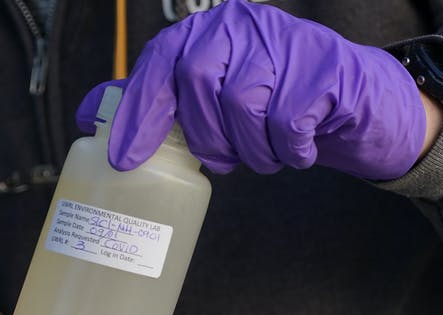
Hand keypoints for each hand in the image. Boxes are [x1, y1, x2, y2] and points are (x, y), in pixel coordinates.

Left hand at [77, 0, 425, 179]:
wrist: (350, 101)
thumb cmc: (271, 102)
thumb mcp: (209, 99)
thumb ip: (156, 101)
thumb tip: (91, 114)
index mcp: (207, 32)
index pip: (160, 64)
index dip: (139, 113)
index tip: (125, 160)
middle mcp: (241, 26)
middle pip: (199, 84)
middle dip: (207, 137)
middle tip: (224, 160)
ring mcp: (285, 42)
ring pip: (245, 106)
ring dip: (253, 150)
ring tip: (266, 153)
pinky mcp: (324, 69)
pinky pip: (287, 122)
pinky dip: (289, 150)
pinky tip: (297, 148)